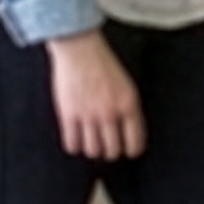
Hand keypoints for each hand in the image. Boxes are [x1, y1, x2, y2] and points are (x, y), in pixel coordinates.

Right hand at [49, 34, 143, 160]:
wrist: (81, 51)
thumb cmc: (104, 65)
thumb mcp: (127, 86)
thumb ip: (128, 109)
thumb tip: (128, 132)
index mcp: (129, 105)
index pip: (135, 141)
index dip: (132, 150)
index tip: (129, 152)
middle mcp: (110, 113)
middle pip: (112, 150)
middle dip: (111, 152)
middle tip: (107, 148)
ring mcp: (88, 115)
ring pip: (92, 150)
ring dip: (92, 150)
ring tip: (91, 143)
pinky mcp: (68, 115)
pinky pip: (72, 143)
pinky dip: (74, 146)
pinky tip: (76, 140)